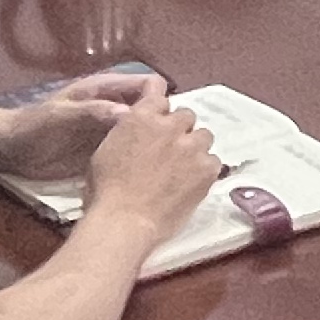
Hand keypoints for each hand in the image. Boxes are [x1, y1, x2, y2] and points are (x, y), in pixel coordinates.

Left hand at [0, 68, 164, 181]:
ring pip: (143, 133)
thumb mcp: (63, 114)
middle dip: (163, 124)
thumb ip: (93, 111)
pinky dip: (139, 160)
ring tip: (167, 162)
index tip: (168, 119)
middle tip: (172, 146)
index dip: (161, 98)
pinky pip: (128, 153)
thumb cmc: (36, 125)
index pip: (148, 85)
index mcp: (107, 90)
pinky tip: (149, 174)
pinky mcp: (105, 152)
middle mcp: (114, 108)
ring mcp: (110, 131)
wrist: (13, 150)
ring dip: (154, 144)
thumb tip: (128, 113)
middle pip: (151, 110)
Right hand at [79, 88, 224, 251]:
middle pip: (186, 115)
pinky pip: (214, 161)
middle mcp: (170, 126)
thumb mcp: (107, 149)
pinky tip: (192, 184)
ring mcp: (191, 146)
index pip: (160, 97)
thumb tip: (137, 131)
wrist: (124, 222)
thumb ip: (128, 131)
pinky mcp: (207, 168)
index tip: (158, 127)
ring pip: (204, 136)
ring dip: (195, 147)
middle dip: (179, 130)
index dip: (160, 114)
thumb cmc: (106, 191)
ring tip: (184, 168)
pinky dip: (205, 170)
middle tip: (170, 152)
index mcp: (141, 117)